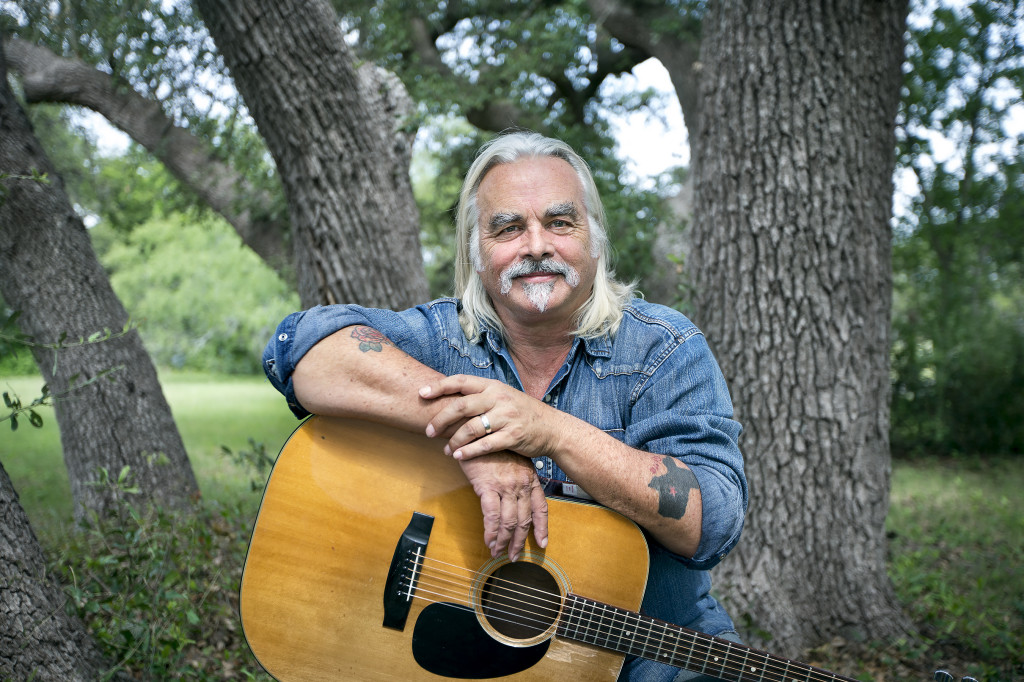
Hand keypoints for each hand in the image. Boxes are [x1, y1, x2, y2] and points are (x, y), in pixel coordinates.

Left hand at [420, 375, 557, 461]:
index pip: (461, 381)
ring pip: (471, 428)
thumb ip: (481, 396)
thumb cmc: (522, 413)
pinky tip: (459, 456)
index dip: (439, 386)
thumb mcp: (503, 397)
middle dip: (441, 419)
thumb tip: (449, 397)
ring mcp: (506, 417)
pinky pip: (484, 445)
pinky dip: (468, 452)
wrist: (552, 428)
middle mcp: (499, 399)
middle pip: (461, 406)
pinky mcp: (512, 436)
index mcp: (493, 386)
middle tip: (429, 431)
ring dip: (454, 441)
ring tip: (446, 449)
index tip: (422, 394)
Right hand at [458, 452, 547, 560]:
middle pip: (524, 520)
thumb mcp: (512, 461)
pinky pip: (492, 517)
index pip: (541, 508)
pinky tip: (488, 541)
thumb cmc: (491, 446)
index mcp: (530, 478)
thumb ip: (517, 478)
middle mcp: (521, 484)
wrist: (476, 431)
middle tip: (514, 556)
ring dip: (504, 541)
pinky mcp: (488, 487)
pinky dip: (491, 532)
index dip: (542, 527)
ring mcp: (506, 486)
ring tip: (498, 552)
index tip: (542, 543)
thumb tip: (517, 497)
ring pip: (509, 522)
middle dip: (519, 541)